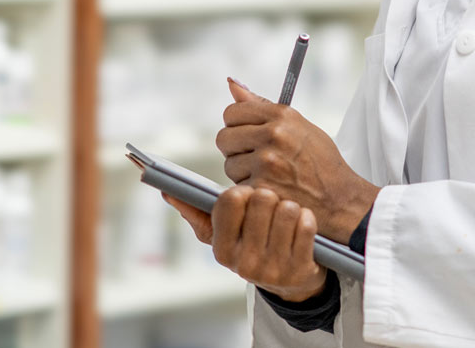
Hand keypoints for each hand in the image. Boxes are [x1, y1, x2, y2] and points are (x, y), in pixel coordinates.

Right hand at [166, 188, 327, 301]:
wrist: (290, 283)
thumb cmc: (252, 246)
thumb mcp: (223, 235)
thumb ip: (196, 211)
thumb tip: (167, 191)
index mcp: (222, 250)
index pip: (230, 199)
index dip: (242, 191)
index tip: (247, 196)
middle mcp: (244, 263)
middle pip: (262, 198)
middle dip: (269, 196)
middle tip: (270, 206)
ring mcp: (273, 268)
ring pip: (287, 209)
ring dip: (290, 207)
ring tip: (286, 216)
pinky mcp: (301, 269)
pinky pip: (307, 223)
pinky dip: (307, 218)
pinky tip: (302, 226)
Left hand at [217, 79, 379, 240]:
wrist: (340, 197)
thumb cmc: (320, 162)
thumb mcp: (299, 125)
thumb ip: (262, 106)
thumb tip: (232, 84)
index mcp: (281, 116)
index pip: (232, 112)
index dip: (237, 125)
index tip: (247, 135)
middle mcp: (273, 135)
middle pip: (224, 138)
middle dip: (235, 149)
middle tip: (254, 158)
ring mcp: (266, 162)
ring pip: (229, 165)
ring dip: (242, 173)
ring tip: (267, 176)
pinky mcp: (261, 187)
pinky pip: (238, 186)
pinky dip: (250, 191)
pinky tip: (269, 190)